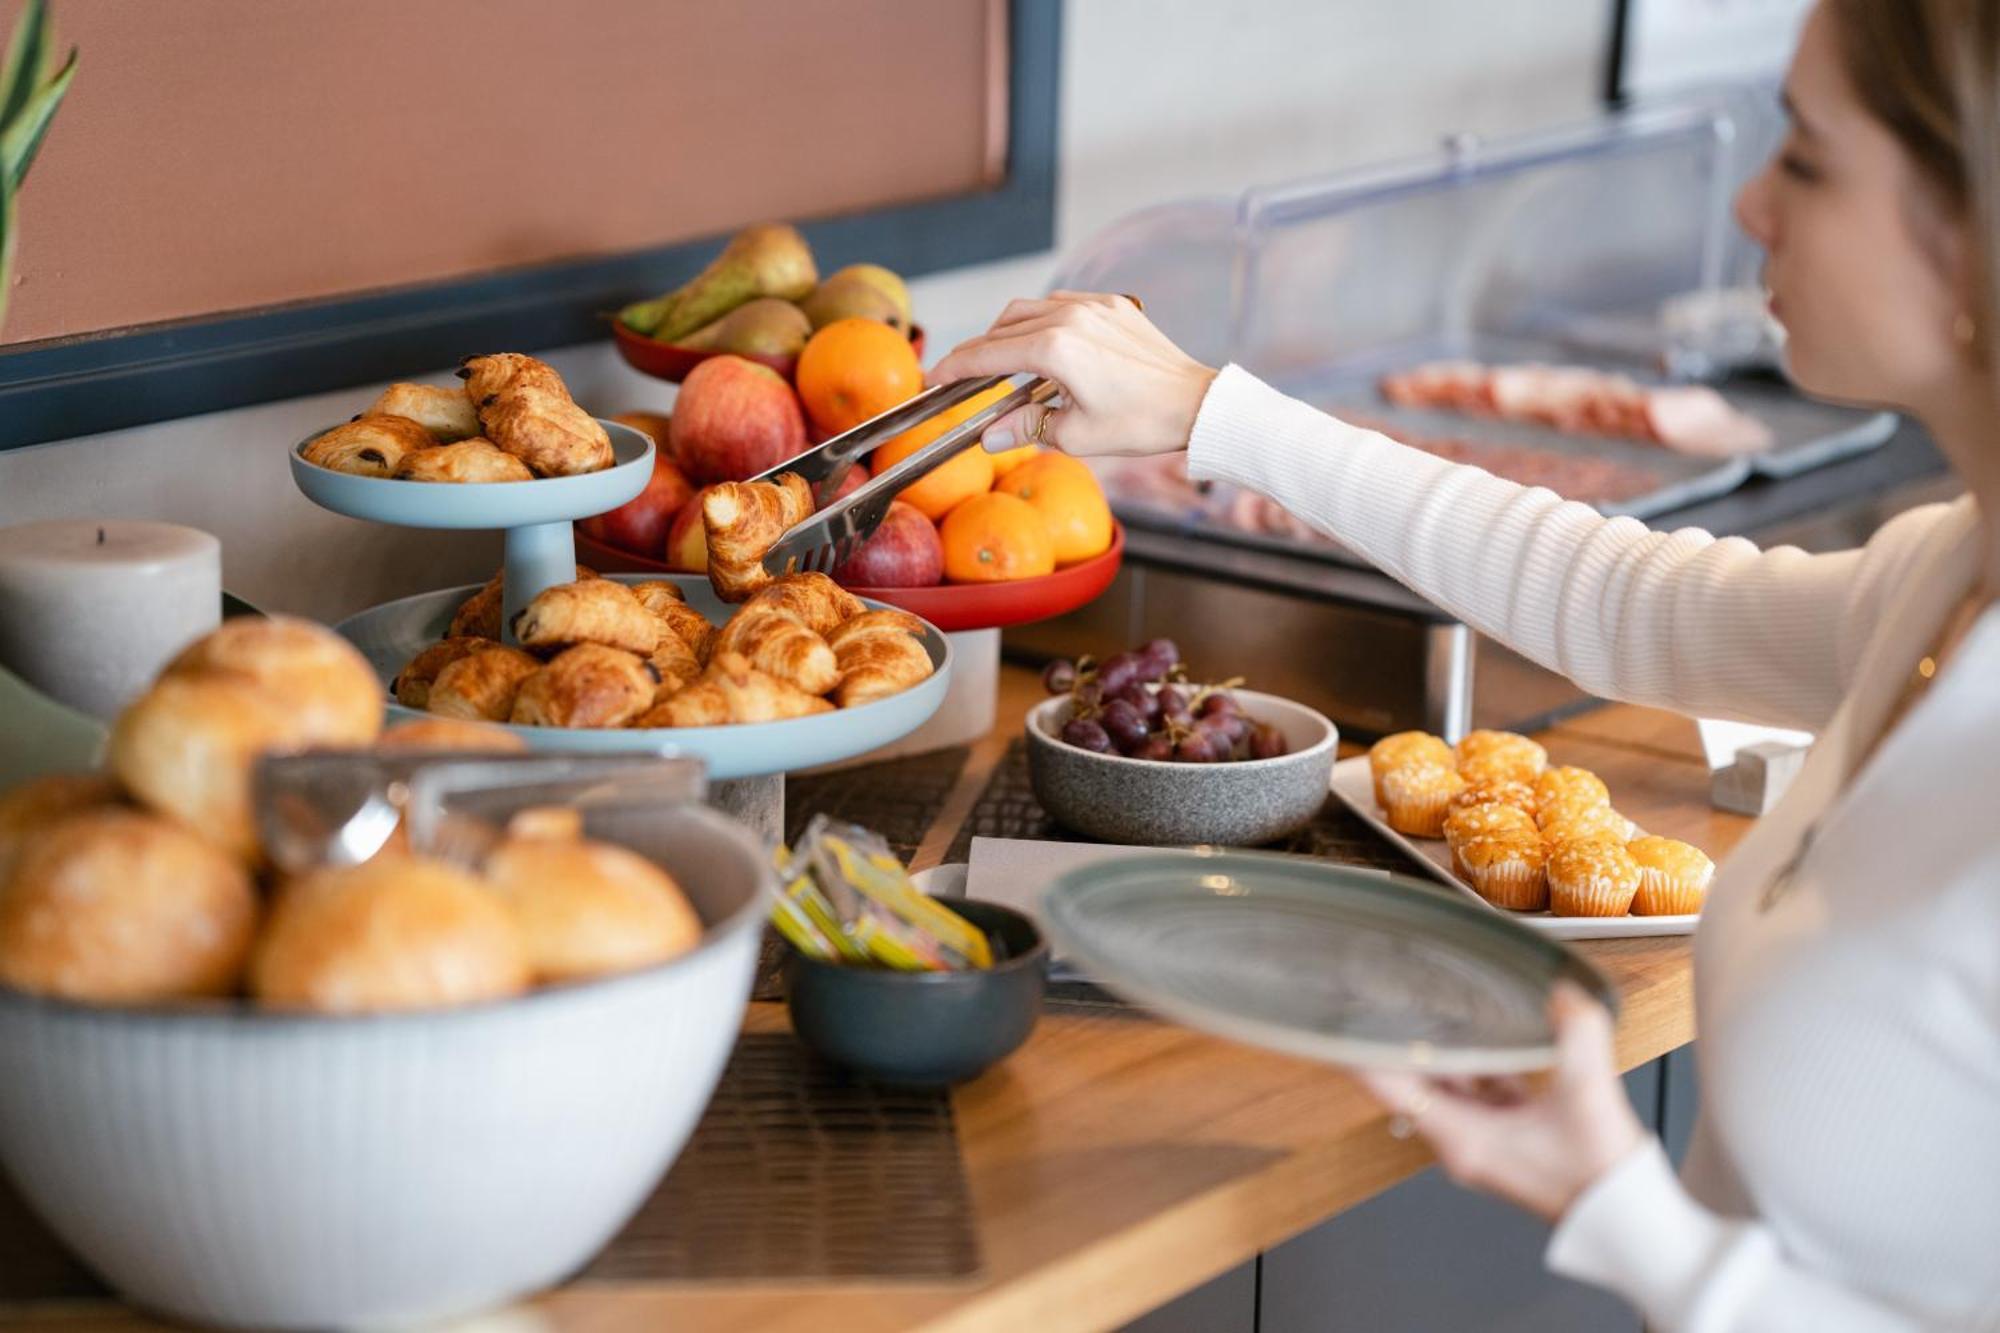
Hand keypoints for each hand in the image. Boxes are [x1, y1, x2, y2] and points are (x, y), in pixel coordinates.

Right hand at [926, 292, 1217, 457]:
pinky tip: (1040, 346)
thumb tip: (987, 435)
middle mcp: (1070, 317)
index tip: (934, 379)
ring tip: (998, 363)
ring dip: (1005, 333)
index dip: (954, 369)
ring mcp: (1093, 306)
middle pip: (1001, 329)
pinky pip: (1061, 304)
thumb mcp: (1076, 436)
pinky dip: (1039, 321)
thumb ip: (1024, 429)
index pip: (987, 355)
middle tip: (960, 376)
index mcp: (1055, 349)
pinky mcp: (1113, 306)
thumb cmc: (1142, 422)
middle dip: (975, 353)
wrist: (1196, 404)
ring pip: (1027, 310)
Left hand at [1358, 982, 1646, 1224]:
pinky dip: (1482, 1068)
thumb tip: (1563, 990)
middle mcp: (1463, 1143)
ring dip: (1446, 1052)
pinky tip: (1495, 1039)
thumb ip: (1575, 1032)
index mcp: (1462, 1139)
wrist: (1630, 1222)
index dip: (1363, 1055)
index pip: (1392, 1089)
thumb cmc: (1599, 1175)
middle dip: (1403, 1042)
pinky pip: (1483, 1096)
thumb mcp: (1587, 1093)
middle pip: (1415, 1084)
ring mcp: (1487, 1143)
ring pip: (1451, 1088)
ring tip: (1435, 1006)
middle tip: (1386, 998)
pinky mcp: (1512, 1141)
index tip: (1340, 1023)